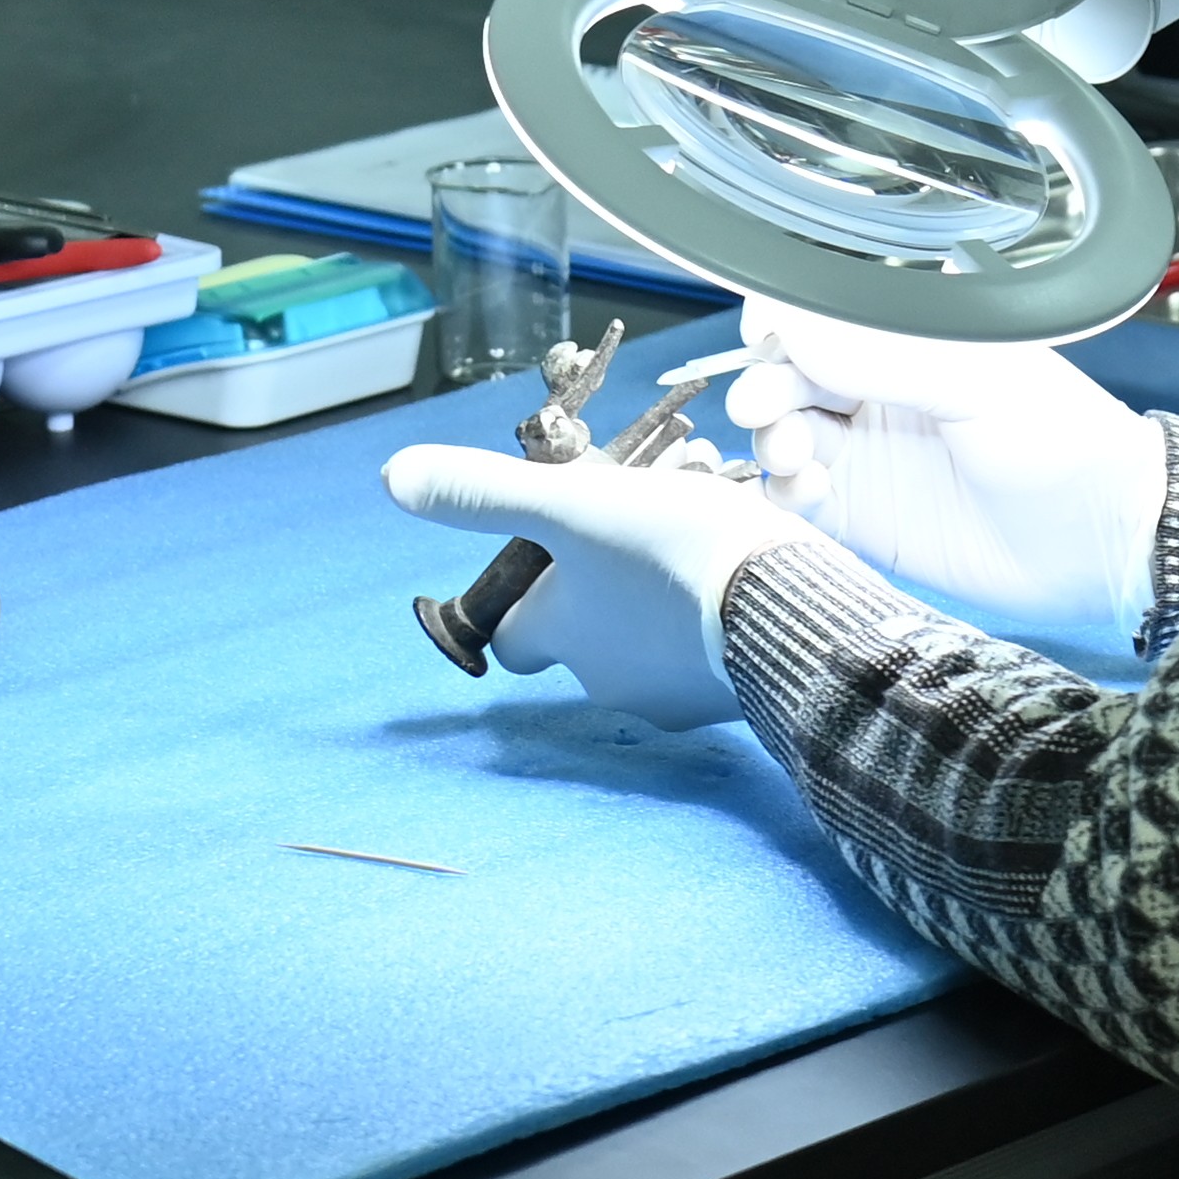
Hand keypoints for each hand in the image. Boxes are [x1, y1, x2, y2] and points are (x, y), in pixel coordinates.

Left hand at [385, 443, 821, 729]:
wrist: (786, 609)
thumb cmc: (672, 550)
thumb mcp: (573, 502)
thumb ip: (484, 492)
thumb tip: (392, 477)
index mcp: (559, 634)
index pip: (511, 636)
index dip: (519, 599)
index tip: (546, 560)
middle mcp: (605, 679)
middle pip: (581, 643)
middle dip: (598, 600)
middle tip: (632, 543)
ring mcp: (670, 699)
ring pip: (646, 650)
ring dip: (657, 611)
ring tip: (692, 556)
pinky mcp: (729, 700)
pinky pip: (705, 660)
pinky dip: (710, 627)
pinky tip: (736, 587)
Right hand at [709, 299, 1171, 650]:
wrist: (1099, 539)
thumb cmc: (1066, 441)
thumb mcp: (981, 379)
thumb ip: (888, 355)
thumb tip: (798, 331)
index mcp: (911, 341)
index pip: (821, 317)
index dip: (782, 322)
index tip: (764, 335)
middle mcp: (880, 391)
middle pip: (786, 374)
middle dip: (764, 382)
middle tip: (765, 402)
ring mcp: (866, 454)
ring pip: (780, 432)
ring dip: (769, 436)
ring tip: (793, 450)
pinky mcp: (861, 517)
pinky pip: (792, 495)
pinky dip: (782, 489)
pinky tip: (808, 488)